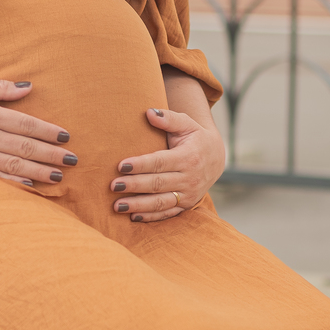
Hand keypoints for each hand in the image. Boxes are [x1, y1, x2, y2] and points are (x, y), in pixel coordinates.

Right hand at [0, 76, 74, 184]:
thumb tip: (28, 87)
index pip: (25, 124)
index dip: (48, 131)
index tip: (66, 137)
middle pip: (24, 147)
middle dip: (51, 154)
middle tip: (73, 160)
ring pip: (12, 164)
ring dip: (38, 170)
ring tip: (58, 175)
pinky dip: (12, 182)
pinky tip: (29, 184)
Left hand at [110, 104, 225, 221]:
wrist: (217, 158)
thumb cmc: (195, 137)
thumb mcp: (187, 124)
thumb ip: (168, 118)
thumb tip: (149, 112)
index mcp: (188, 157)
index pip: (160, 162)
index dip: (140, 165)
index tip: (120, 166)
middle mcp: (189, 177)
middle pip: (157, 183)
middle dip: (134, 185)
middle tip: (113, 186)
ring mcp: (189, 194)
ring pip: (161, 202)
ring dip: (139, 205)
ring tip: (117, 205)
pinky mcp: (186, 205)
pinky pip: (168, 213)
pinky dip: (151, 217)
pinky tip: (133, 216)